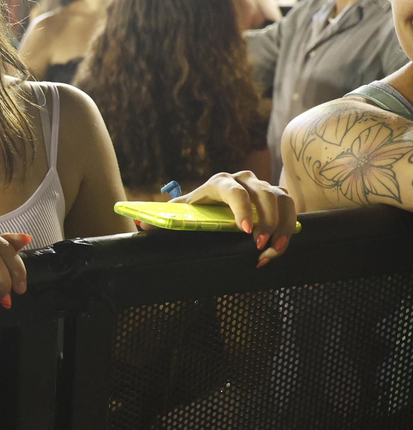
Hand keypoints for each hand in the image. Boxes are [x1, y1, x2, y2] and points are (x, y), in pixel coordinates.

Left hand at [158, 170, 297, 266]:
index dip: (241, 209)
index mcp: (219, 182)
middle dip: (265, 221)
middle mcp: (244, 179)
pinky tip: (279, 247)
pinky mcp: (277, 196)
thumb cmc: (197, 208)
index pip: (234, 191)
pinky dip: (288, 226)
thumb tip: (140, 224)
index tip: (244, 231)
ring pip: (281, 199)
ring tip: (273, 249)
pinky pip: (290, 207)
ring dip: (281, 225)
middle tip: (259, 245)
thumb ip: (162, 218)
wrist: (212, 201)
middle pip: (263, 195)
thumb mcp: (182, 211)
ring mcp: (263, 185)